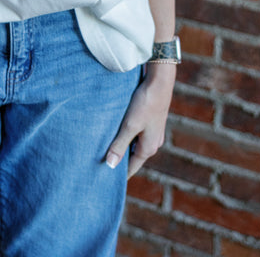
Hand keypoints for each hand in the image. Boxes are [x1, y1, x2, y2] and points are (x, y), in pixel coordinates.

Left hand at [105, 63, 175, 177]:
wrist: (160, 81)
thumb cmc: (145, 103)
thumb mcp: (130, 125)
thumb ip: (120, 145)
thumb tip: (110, 166)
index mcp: (148, 148)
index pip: (131, 168)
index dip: (118, 173)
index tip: (104, 178)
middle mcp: (153, 142)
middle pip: (133, 156)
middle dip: (119, 158)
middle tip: (99, 160)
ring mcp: (153, 131)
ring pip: (134, 143)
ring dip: (122, 143)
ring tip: (105, 144)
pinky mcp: (151, 120)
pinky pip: (137, 132)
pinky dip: (127, 133)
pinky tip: (116, 127)